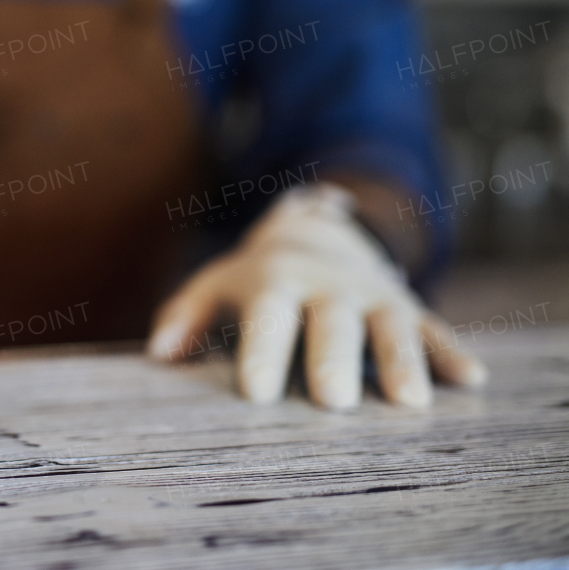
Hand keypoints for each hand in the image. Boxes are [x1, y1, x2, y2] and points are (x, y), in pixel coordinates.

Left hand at [147, 182, 485, 408]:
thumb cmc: (258, 277)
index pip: (267, 318)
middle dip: (333, 359)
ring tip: (407, 402)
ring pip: (390, 327)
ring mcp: (373, 295)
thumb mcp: (218, 284)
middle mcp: (328, 288)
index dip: (262, 353)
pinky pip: (434, 329)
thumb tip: (159, 355)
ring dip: (401, 361)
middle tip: (333, 401)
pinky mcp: (409, 306)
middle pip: (332, 323)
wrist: (321, 228)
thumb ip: (186, 315)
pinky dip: (450, 353)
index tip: (257, 393)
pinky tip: (470, 380)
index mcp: (276, 282)